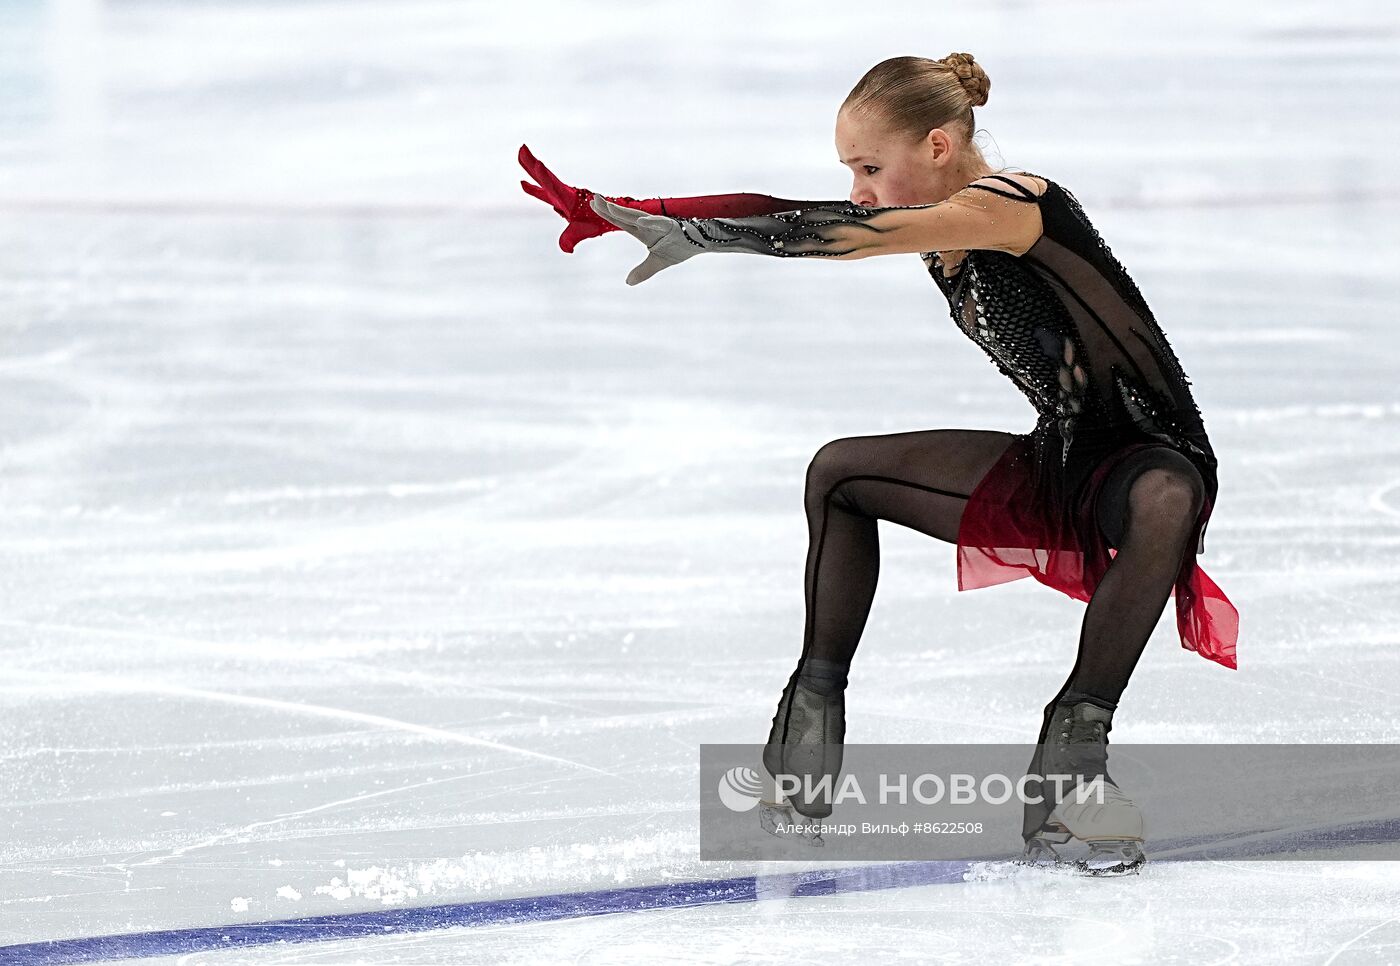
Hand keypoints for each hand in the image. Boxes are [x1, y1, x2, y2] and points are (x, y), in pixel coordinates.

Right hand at [518, 143, 635, 252]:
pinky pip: (545, 190)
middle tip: (521, 149)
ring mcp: (561, 195)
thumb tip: (566, 250)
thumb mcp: (584, 231)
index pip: (553, 186)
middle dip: (532, 163)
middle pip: (544, 177)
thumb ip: (571, 239)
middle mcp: (563, 193)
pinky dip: (535, 186)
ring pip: (544, 181)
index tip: (538, 163)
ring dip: (532, 168)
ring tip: (521, 157)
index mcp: (567, 198)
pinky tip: (526, 184)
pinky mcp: (561, 198)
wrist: (608, 216)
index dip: (544, 176)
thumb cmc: (598, 221)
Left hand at [588, 195, 699, 285]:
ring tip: (609, 206)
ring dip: (623, 212)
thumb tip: (628, 282)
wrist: (701, 243)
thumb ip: (643, 271)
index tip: (593, 204)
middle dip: (609, 208)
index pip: (621, 221)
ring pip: (638, 217)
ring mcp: (659, 224)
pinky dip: (650, 222)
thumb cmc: (679, 247)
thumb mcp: (657, 263)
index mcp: (643, 231)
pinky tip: (639, 220)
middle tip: (594, 199)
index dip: (607, 213)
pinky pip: (659, 223)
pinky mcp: (671, 226)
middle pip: (625, 216)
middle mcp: (648, 225)